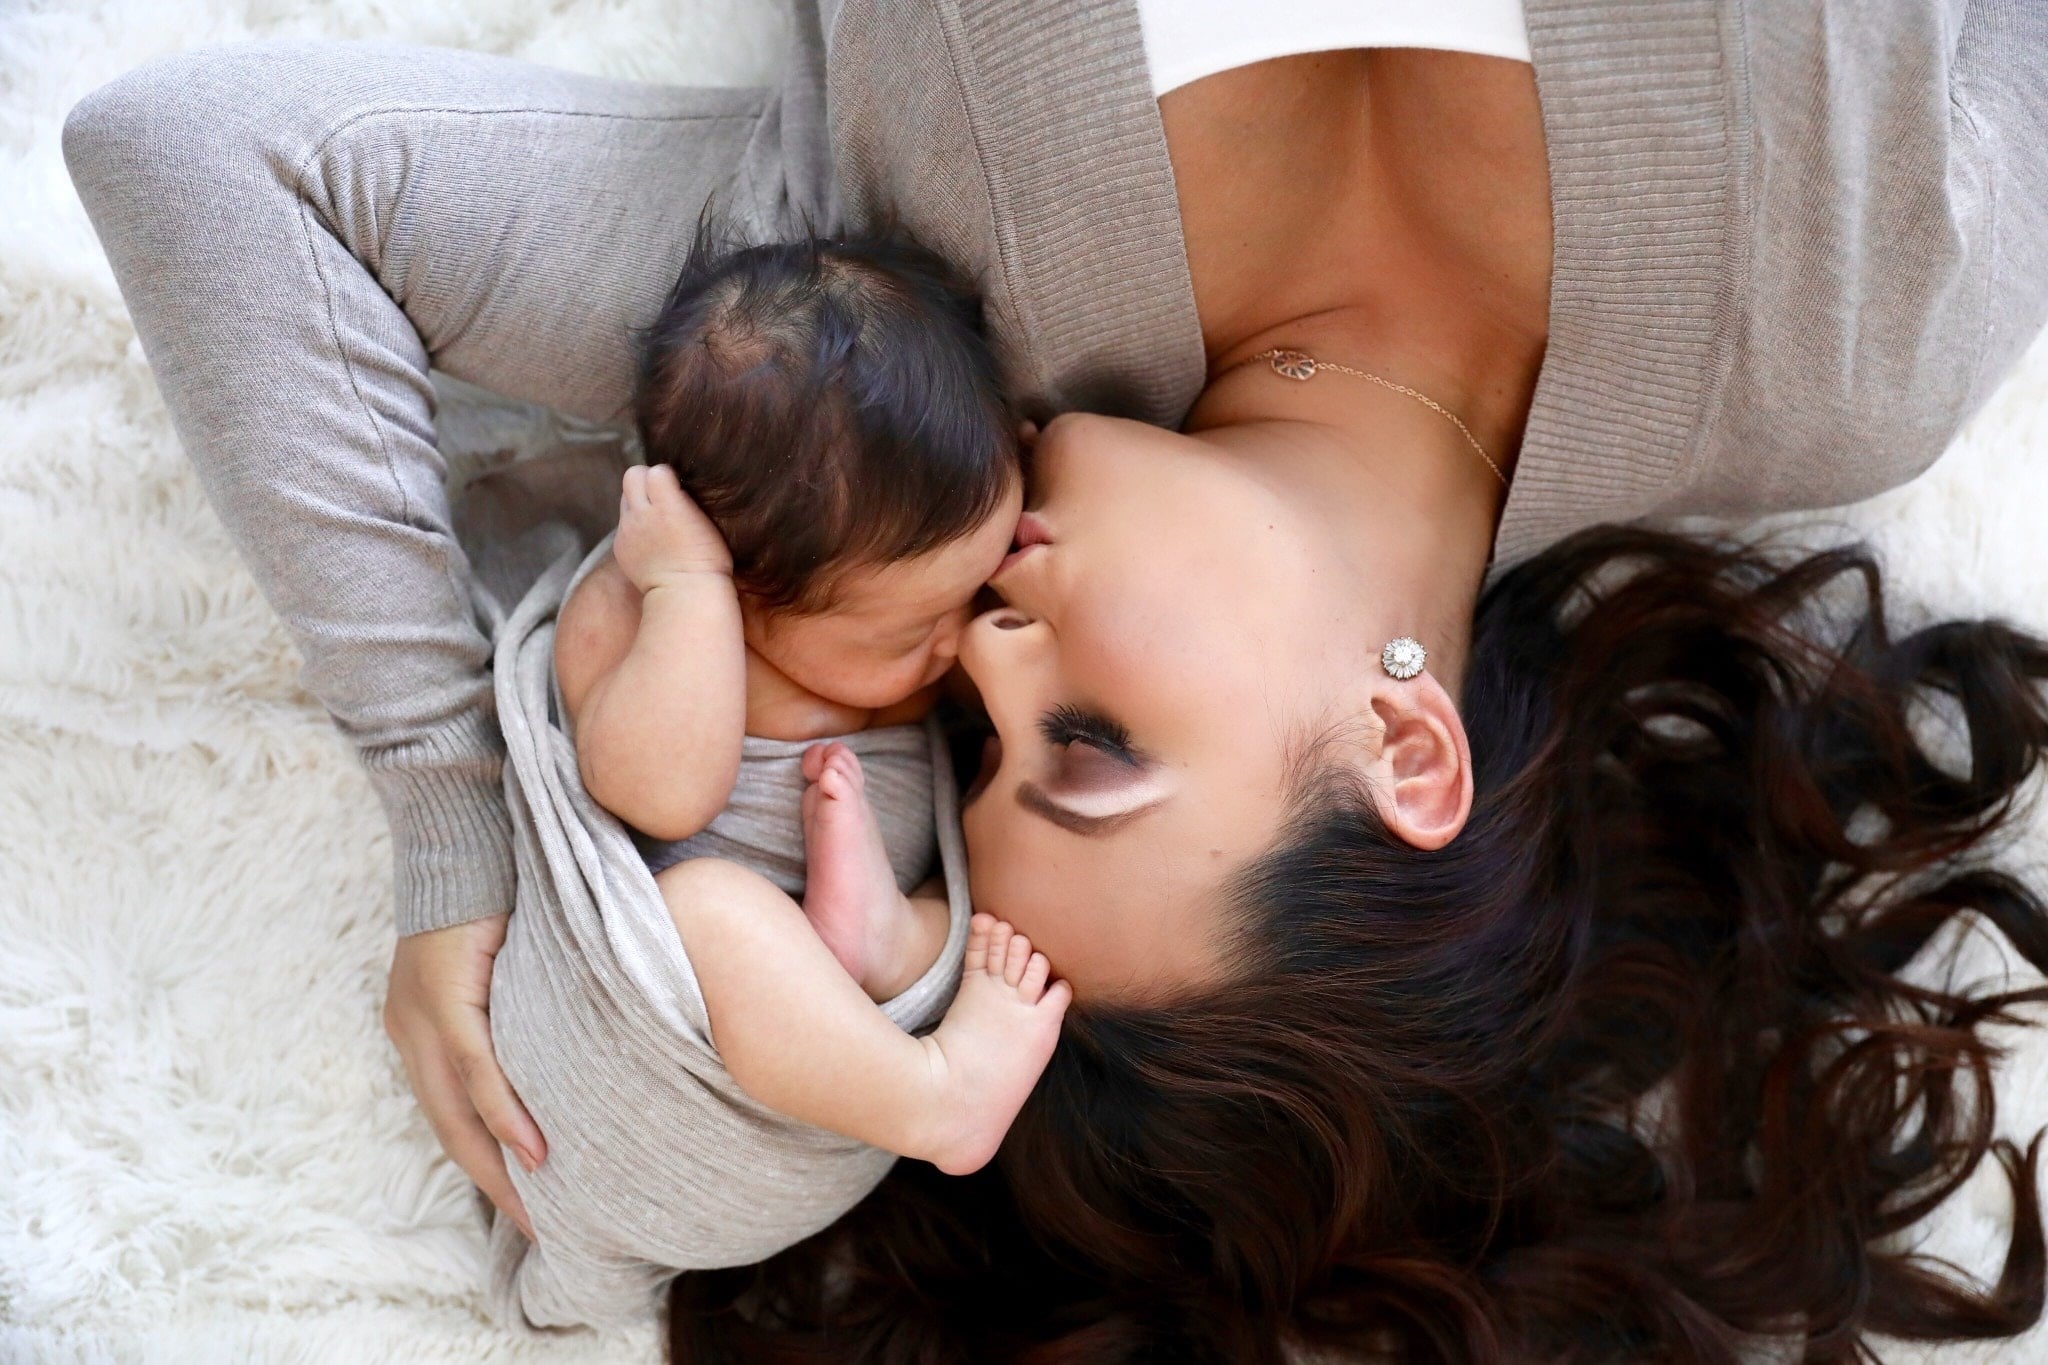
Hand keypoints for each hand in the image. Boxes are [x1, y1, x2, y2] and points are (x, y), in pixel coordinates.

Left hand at [385, 913, 545, 1240]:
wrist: (464, 834)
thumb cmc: (493, 890)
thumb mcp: (502, 966)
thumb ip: (514, 1012)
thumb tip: (561, 1050)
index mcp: (418, 1028)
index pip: (450, 1113)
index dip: (485, 1163)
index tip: (525, 1205)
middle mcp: (409, 1031)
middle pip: (449, 1128)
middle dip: (491, 1183)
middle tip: (538, 1229)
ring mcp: (420, 1018)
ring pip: (457, 1111)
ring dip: (499, 1164)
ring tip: (540, 1207)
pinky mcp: (444, 999)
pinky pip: (476, 1070)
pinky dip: (504, 1113)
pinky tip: (533, 1149)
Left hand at [612, 463, 731, 592]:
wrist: (687, 595)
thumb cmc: (708, 560)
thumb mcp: (706, 522)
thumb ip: (682, 499)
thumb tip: (671, 485)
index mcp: (669, 506)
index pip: (657, 470)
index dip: (667, 475)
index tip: (678, 487)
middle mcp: (643, 514)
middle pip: (632, 475)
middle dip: (645, 479)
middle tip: (660, 494)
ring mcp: (628, 531)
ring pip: (625, 498)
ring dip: (638, 500)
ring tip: (655, 517)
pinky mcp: (620, 547)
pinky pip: (623, 524)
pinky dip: (634, 525)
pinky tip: (650, 540)